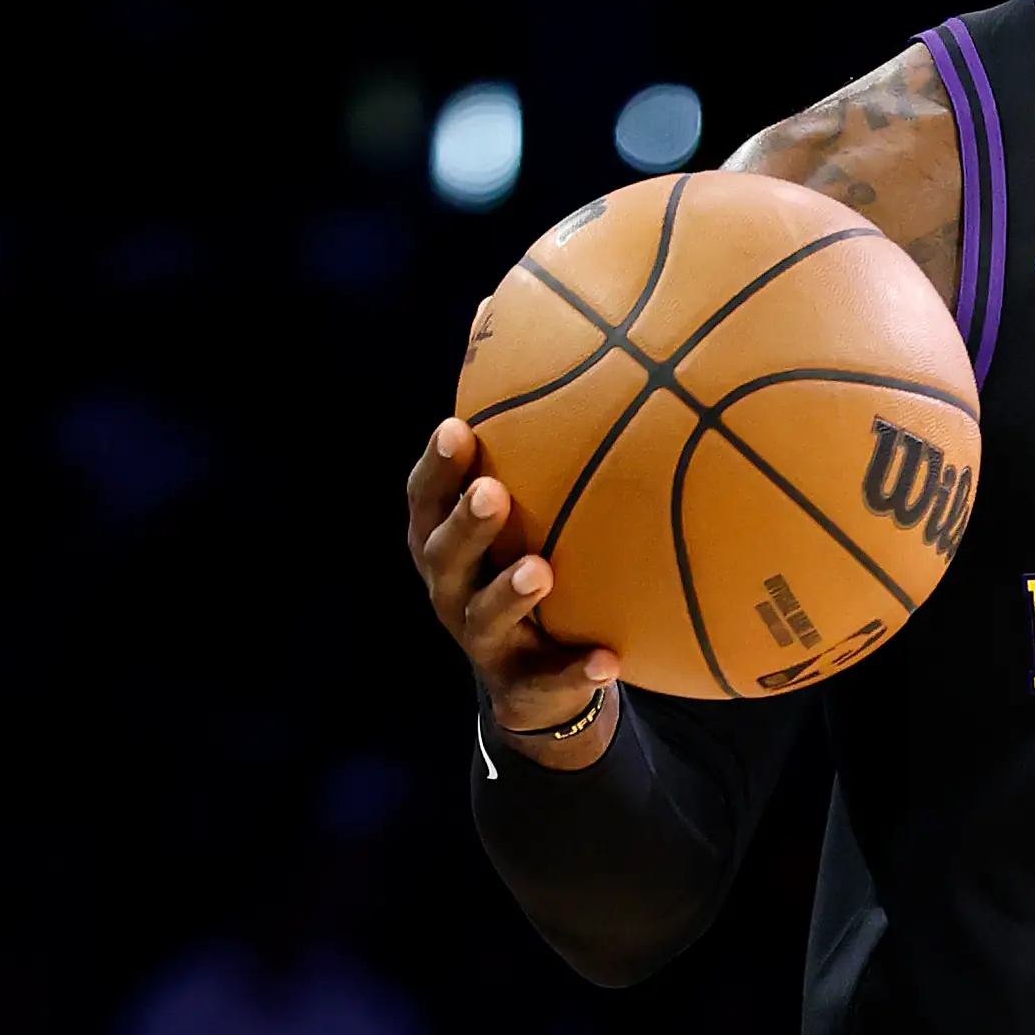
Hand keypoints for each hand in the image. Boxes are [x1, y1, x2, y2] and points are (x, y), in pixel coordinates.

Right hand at [405, 415, 620, 760]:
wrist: (533, 684)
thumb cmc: (524, 568)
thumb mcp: (517, 520)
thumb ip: (525, 457)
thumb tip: (543, 348)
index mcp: (444, 548)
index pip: (426, 503)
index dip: (436, 470)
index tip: (456, 429)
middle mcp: (452, 592)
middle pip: (445, 557)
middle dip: (466, 523)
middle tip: (492, 492)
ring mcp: (485, 644)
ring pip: (485, 620)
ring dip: (510, 593)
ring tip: (541, 569)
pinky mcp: (523, 686)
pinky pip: (551, 681)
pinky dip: (575, 672)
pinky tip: (607, 660)